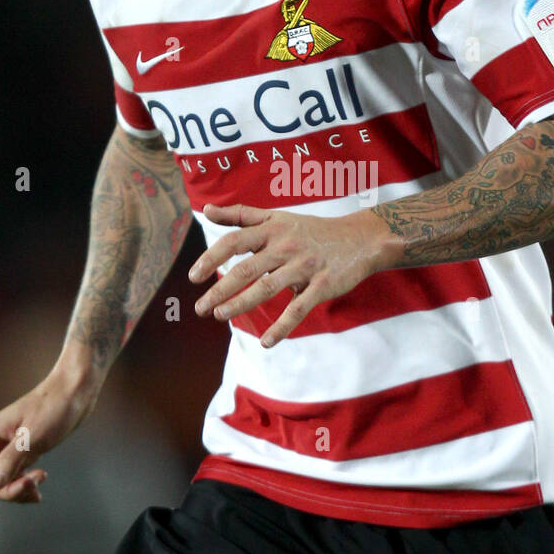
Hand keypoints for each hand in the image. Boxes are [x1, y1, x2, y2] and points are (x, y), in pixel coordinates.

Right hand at [0, 366, 100, 513]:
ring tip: (41, 480)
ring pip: (2, 481)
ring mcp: (10, 447)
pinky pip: (16, 476)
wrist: (77, 392)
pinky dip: (25, 485)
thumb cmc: (55, 407)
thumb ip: (11, 459)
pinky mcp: (25, 451)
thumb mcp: (34, 435)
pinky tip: (40, 486)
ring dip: (18, 489)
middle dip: (6, 490)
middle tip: (31, 485)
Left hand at [188, 202, 395, 346]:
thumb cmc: (311, 230)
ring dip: (241, 304)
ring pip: (267, 288)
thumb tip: (205, 210)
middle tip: (200, 308)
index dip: (211, 258)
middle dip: (220, 290)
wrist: (360, 239)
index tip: (193, 277)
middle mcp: (285, 246)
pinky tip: (265, 342)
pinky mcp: (322, 286)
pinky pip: (298, 309)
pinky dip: (281, 327)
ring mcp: (304, 266)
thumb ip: (240, 215)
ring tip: (220, 315)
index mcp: (272, 229)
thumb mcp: (277, 217)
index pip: (234, 241)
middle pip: (246, 269)